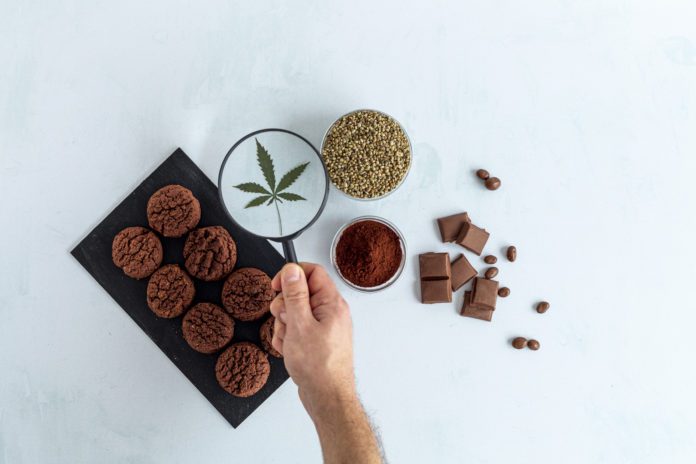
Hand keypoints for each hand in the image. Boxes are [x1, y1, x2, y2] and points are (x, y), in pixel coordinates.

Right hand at [270, 263, 354, 417]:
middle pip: (300, 293)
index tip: (276, 286)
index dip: (292, 275)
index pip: (312, 272)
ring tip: (289, 342)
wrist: (327, 398)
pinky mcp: (316, 340)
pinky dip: (288, 338)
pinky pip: (296, 330)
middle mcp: (330, 312)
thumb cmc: (319, 367)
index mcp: (331, 303)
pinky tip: (289, 350)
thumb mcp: (300, 325)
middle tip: (284, 321)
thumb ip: (295, 295)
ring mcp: (323, 327)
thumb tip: (292, 269)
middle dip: (284, 307)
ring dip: (284, 326)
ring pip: (294, 313)